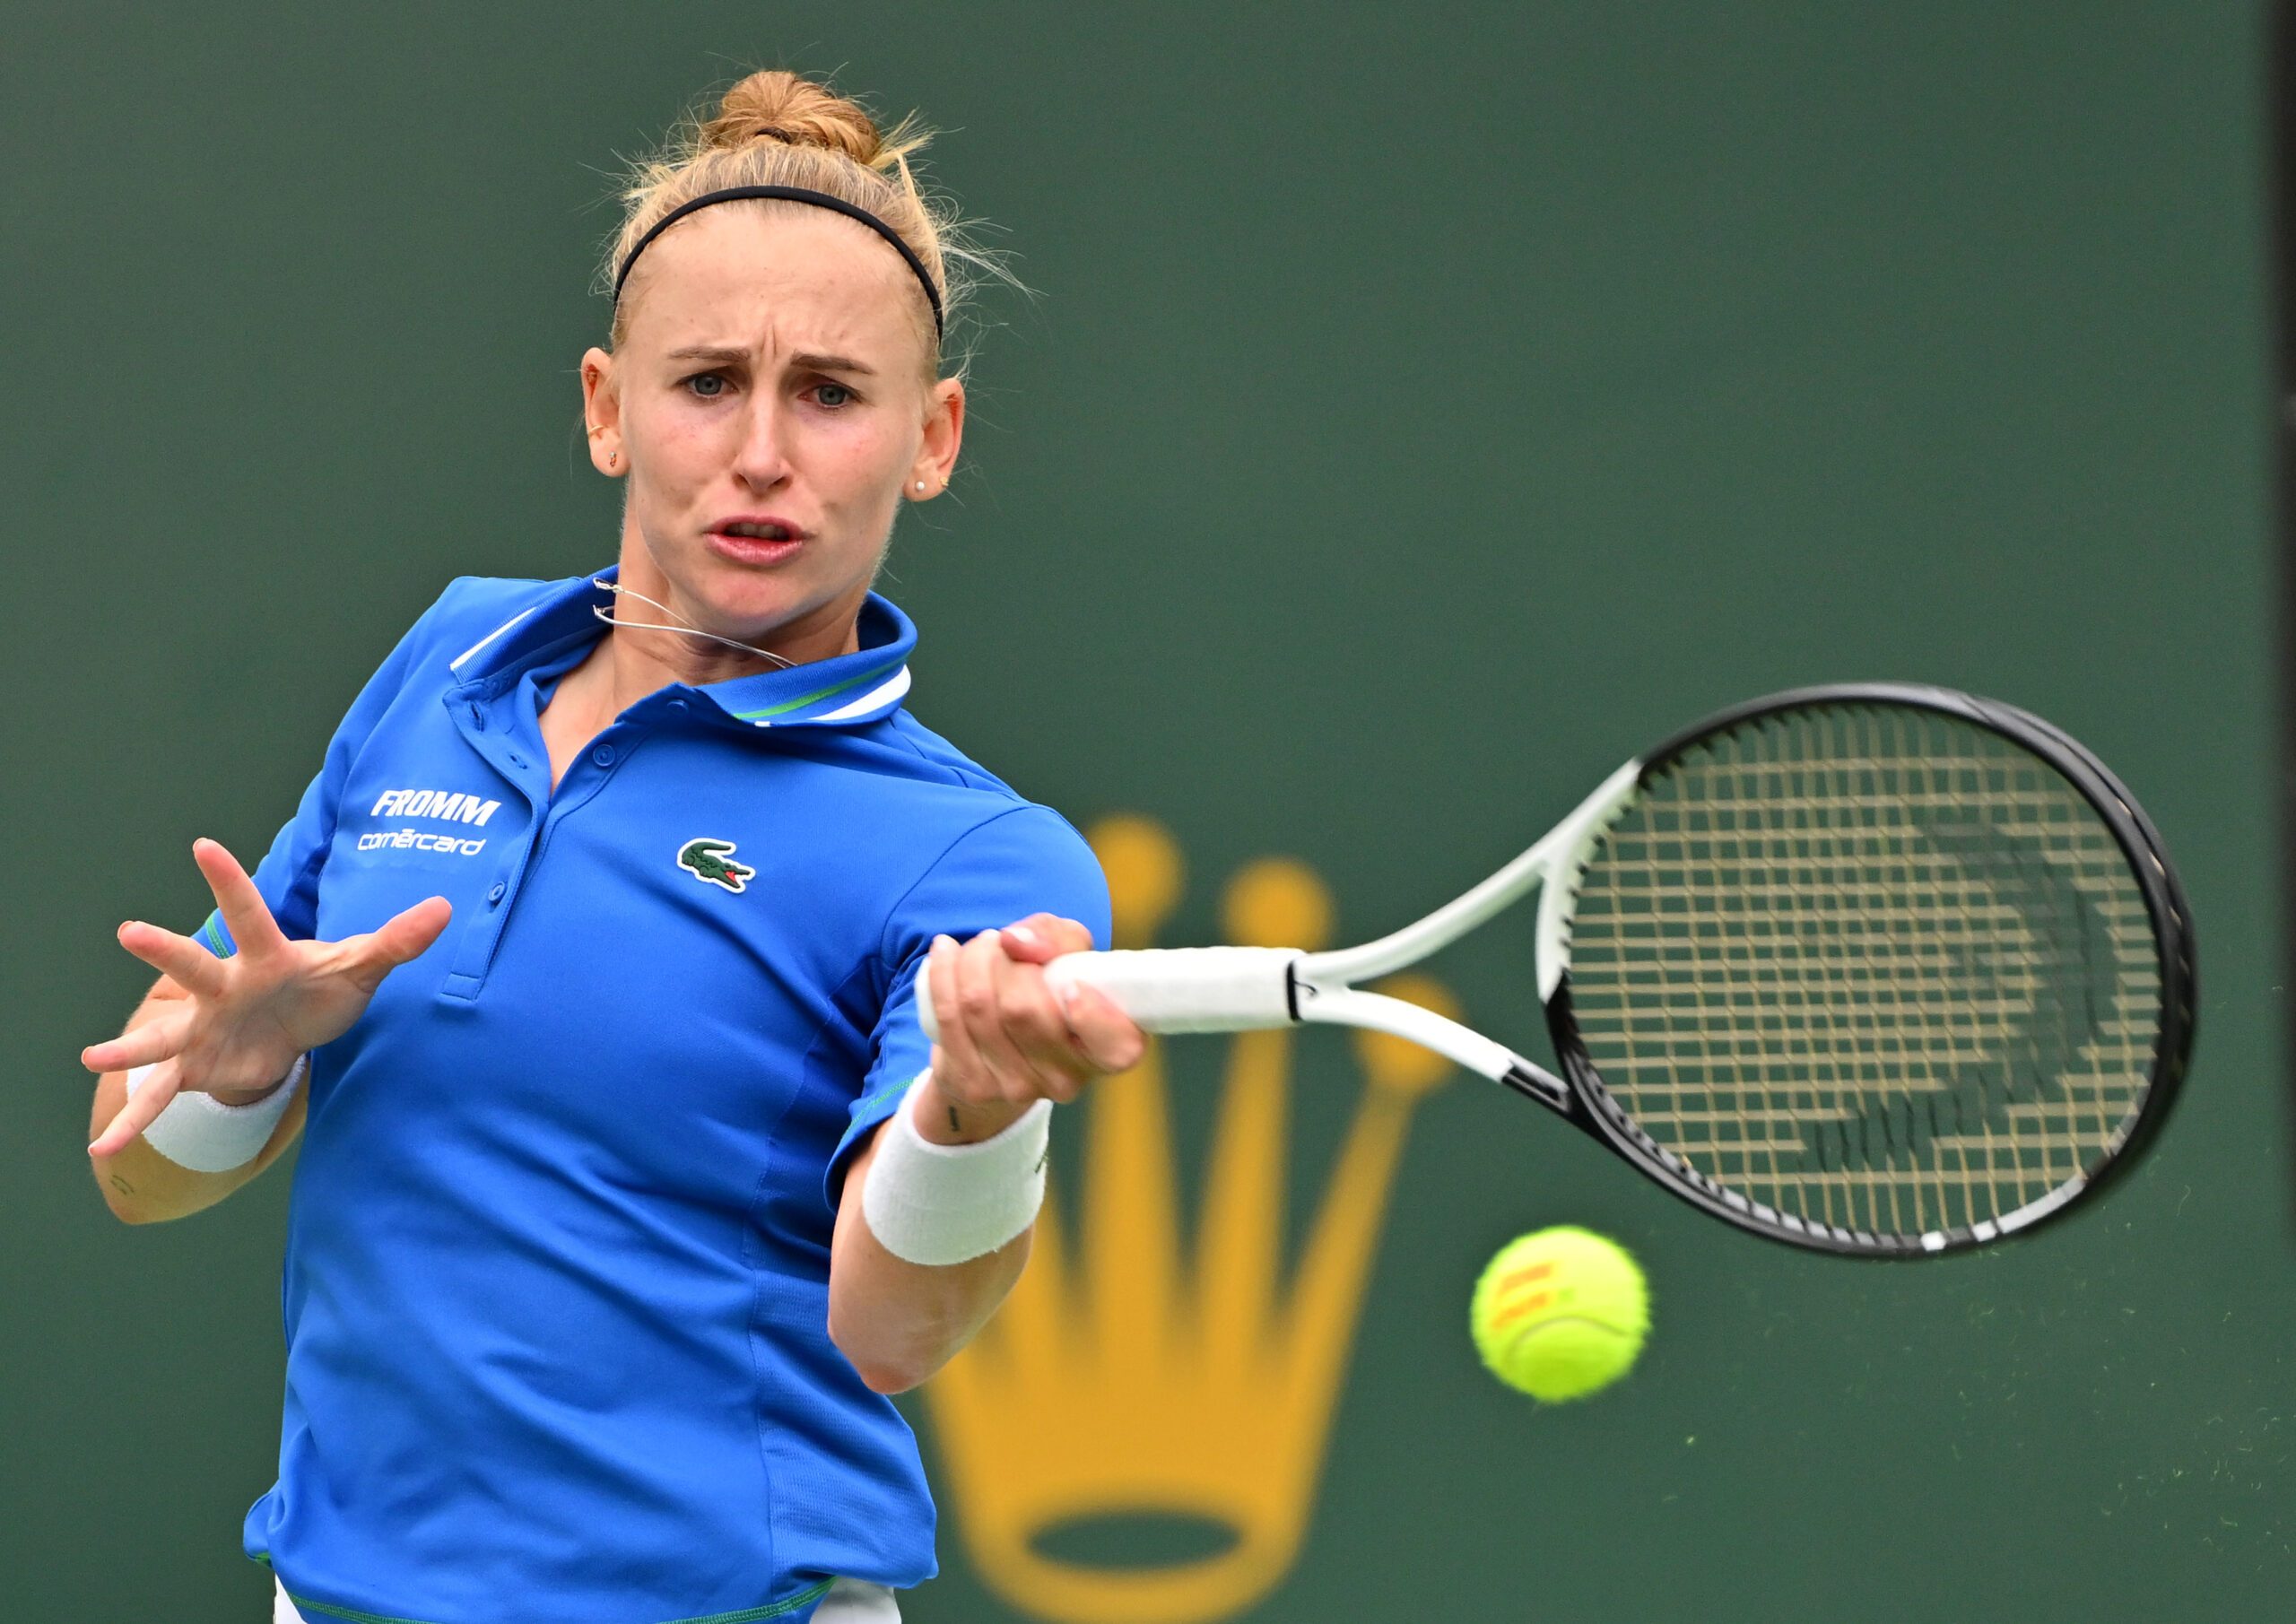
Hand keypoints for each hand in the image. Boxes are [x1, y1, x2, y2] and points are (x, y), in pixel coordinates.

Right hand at [83, 838, 450, 1155]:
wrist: (293, 1030)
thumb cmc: (322, 987)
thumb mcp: (361, 965)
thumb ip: (398, 939)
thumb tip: (446, 909)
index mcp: (265, 957)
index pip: (250, 915)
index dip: (231, 881)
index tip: (203, 846)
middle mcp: (224, 987)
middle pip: (195, 966)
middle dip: (166, 951)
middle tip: (129, 931)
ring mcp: (203, 1027)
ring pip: (163, 1035)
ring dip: (130, 1048)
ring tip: (90, 1059)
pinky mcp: (196, 1066)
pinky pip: (162, 1094)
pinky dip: (134, 1121)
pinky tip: (105, 1147)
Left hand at [920, 913, 1144, 1142]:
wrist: (1003, 1036)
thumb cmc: (1051, 985)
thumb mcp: (1069, 951)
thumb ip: (1055, 937)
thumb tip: (1016, 943)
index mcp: (1111, 1048)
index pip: (1117, 1046)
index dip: (1092, 1015)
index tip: (1069, 984)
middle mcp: (1069, 1079)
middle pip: (1024, 1010)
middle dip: (1004, 960)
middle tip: (1001, 942)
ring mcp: (1020, 1089)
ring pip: (979, 1009)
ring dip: (971, 961)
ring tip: (978, 947)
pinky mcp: (976, 1086)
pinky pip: (948, 1019)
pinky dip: (942, 975)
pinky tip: (945, 955)